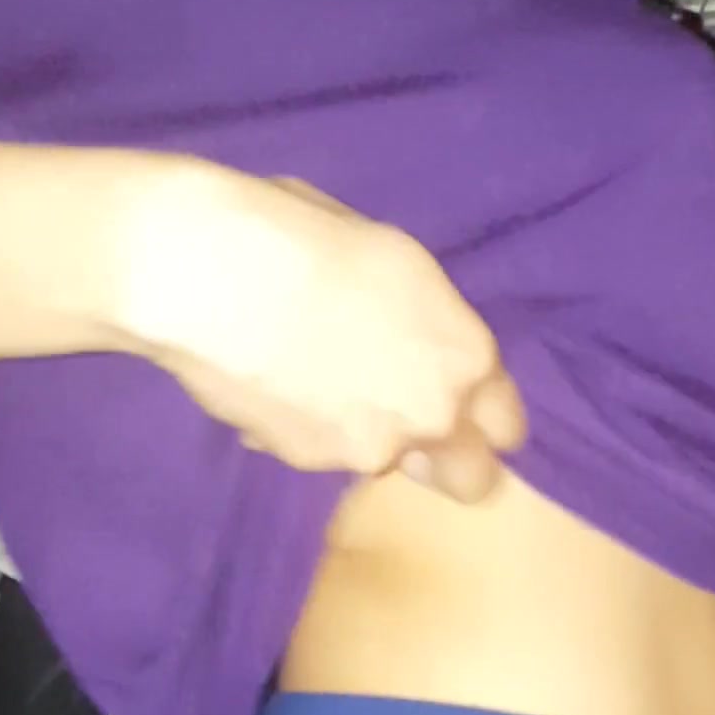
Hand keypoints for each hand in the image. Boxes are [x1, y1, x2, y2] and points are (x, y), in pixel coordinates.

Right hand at [117, 163, 525, 496]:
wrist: (206, 273)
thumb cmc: (301, 234)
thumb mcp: (397, 261)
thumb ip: (428, 323)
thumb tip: (421, 342)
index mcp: (465, 356)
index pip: (508, 424)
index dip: (483, 416)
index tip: (461, 407)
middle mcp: (432, 417)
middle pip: (471, 480)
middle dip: (451, 462)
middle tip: (410, 426)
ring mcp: (369, 449)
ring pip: (390, 465)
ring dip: (370, 439)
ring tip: (318, 382)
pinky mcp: (305, 463)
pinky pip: (321, 454)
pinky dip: (306, 431)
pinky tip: (273, 382)